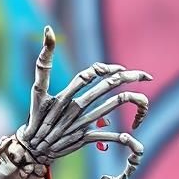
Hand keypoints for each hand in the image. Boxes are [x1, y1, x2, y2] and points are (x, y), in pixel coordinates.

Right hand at [0, 26, 150, 178]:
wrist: (33, 148)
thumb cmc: (36, 117)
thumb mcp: (37, 91)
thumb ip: (44, 64)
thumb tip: (48, 30)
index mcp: (63, 95)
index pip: (88, 75)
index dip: (106, 69)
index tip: (117, 68)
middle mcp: (74, 107)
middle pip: (108, 86)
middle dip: (130, 77)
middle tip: (145, 75)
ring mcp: (81, 123)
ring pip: (113, 106)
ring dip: (134, 102)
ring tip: (144, 100)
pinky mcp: (85, 138)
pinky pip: (110, 137)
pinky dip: (125, 139)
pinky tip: (134, 138)